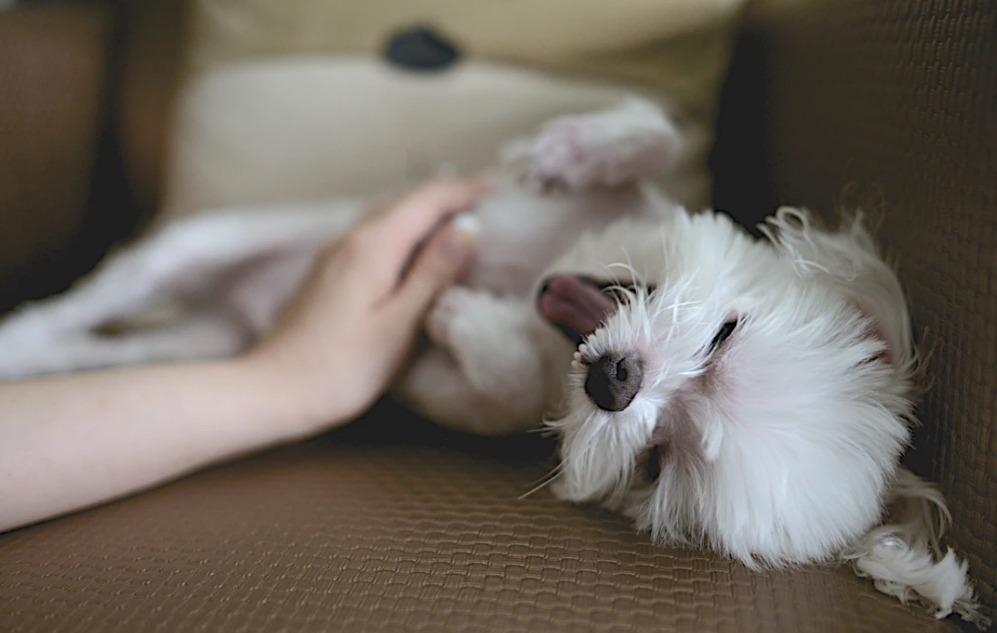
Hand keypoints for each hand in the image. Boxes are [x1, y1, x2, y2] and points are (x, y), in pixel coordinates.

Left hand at [248, 178, 487, 428]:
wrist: (274, 390)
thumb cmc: (341, 368)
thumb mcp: (398, 324)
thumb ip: (433, 273)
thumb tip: (467, 228)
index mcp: (372, 247)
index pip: (426, 199)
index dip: (465, 190)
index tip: (499, 191)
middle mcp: (350, 238)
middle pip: (405, 199)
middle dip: (447, 193)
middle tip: (487, 198)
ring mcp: (334, 252)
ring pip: (387, 212)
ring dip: (424, 207)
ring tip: (458, 213)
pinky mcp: (328, 270)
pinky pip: (373, 230)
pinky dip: (403, 225)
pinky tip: (414, 242)